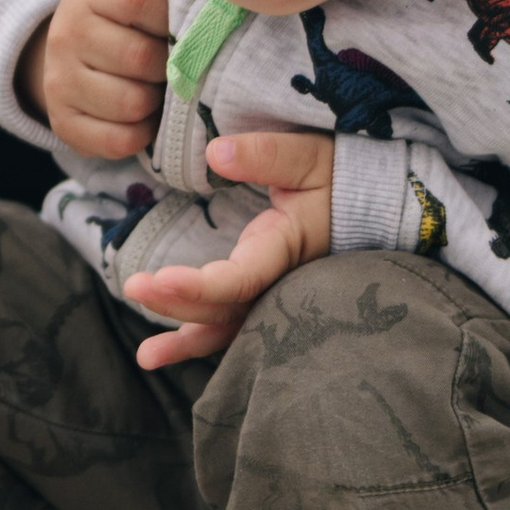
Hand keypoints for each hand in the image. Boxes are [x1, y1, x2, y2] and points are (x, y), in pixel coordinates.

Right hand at [20, 0, 168, 157]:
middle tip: (169, 67)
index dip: (168, 18)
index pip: (139, 0)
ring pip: (132, 103)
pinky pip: (120, 140)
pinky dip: (142, 134)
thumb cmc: (123, 24)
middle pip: (140, 57)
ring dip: (155, 103)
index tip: (172, 28)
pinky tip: (141, 119)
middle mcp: (66, 36)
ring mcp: (59, 83)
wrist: (72, 55)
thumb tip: (208, 28)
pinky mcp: (63, 124)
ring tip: (154, 91)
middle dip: (167, 67)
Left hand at [120, 130, 334, 368]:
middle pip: (225, 309)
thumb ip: (266, 154)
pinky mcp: (266, 296)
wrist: (375, 203)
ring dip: (185, 341)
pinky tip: (160, 354)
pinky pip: (231, 326)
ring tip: (145, 357)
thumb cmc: (343, 178)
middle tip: (134, 286)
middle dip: (177, 304)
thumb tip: (215, 152)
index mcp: (285, 249)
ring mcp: (274, 296)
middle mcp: (279, 284)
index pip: (240, 280)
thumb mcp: (310, 157)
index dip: (200, 286)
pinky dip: (197, 341)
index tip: (160, 278)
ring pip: (227, 329)